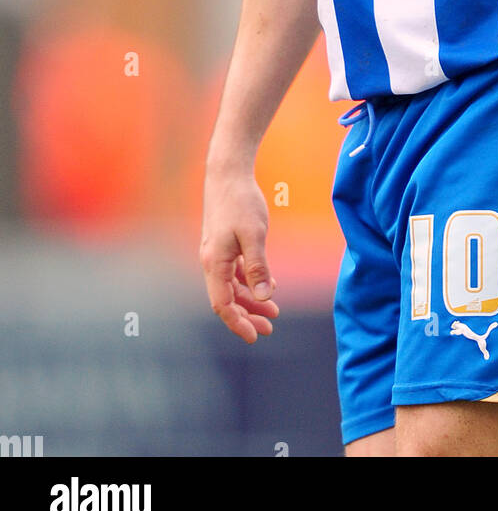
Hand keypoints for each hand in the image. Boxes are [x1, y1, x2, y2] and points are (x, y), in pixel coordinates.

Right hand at [200, 169, 279, 342]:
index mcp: (214, 263)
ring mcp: (217, 253)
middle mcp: (211, 262)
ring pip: (232, 286)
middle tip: (269, 328)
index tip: (254, 337)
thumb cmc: (241, 202)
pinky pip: (235, 272)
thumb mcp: (254, 235)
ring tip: (273, 311)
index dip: (237, 323)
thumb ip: (258, 267)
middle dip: (247, 316)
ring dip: (251, 300)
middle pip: (227, 299)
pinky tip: (269, 284)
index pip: (222, 304)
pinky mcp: (224, 245)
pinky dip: (250, 281)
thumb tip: (264, 297)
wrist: (228, 174)